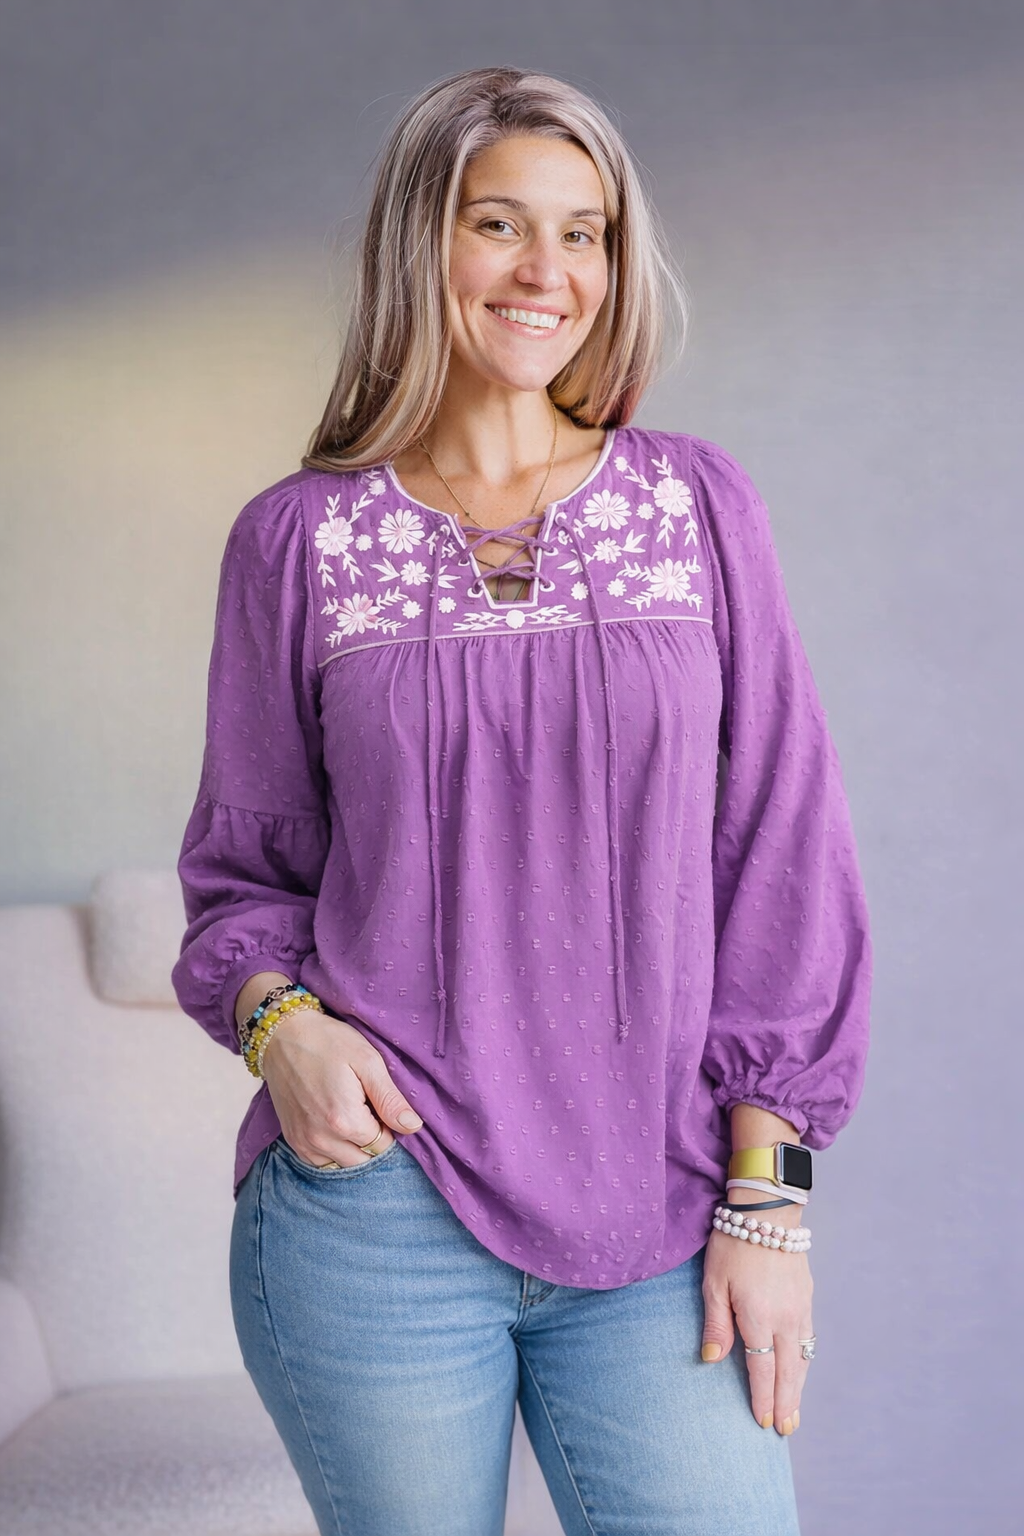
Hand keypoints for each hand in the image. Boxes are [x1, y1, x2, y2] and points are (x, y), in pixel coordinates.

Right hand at [260, 1007, 424, 1167]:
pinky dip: (334, 1152)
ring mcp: (304, 1143)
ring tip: (351, 1116)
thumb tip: (412, 1127)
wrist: (282, 1035)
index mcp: (345, 1121)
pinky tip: (335, 1126)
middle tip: (367, 1109)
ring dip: (354, 1149)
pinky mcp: (293, 1140)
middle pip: (364, 1160)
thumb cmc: (328, 1042)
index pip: (383, 1145)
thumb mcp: (367, 1062)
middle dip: (372, 1141)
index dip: (388, 1126)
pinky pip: (321, 1163)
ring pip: (344, 1165)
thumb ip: (390, 1099)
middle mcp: (322, 1140)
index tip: (379, 1104)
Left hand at [700, 1217, 812, 1434]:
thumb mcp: (714, 1282)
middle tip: (784, 1430)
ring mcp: (800, 1308)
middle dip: (786, 1403)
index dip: (762, 1396)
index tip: (761, 1420)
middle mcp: (785, 1318)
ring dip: (799, 1387)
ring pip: (802, 1358)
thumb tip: (711, 1359)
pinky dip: (804, 1361)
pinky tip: (800, 1370)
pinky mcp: (806, 1297)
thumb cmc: (733, 1243)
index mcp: (759, 1316)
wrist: (768, 1211)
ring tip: (795, 1413)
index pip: (762, 1368)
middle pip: (787, 1371)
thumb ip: (716, 1323)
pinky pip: (807, 1338)